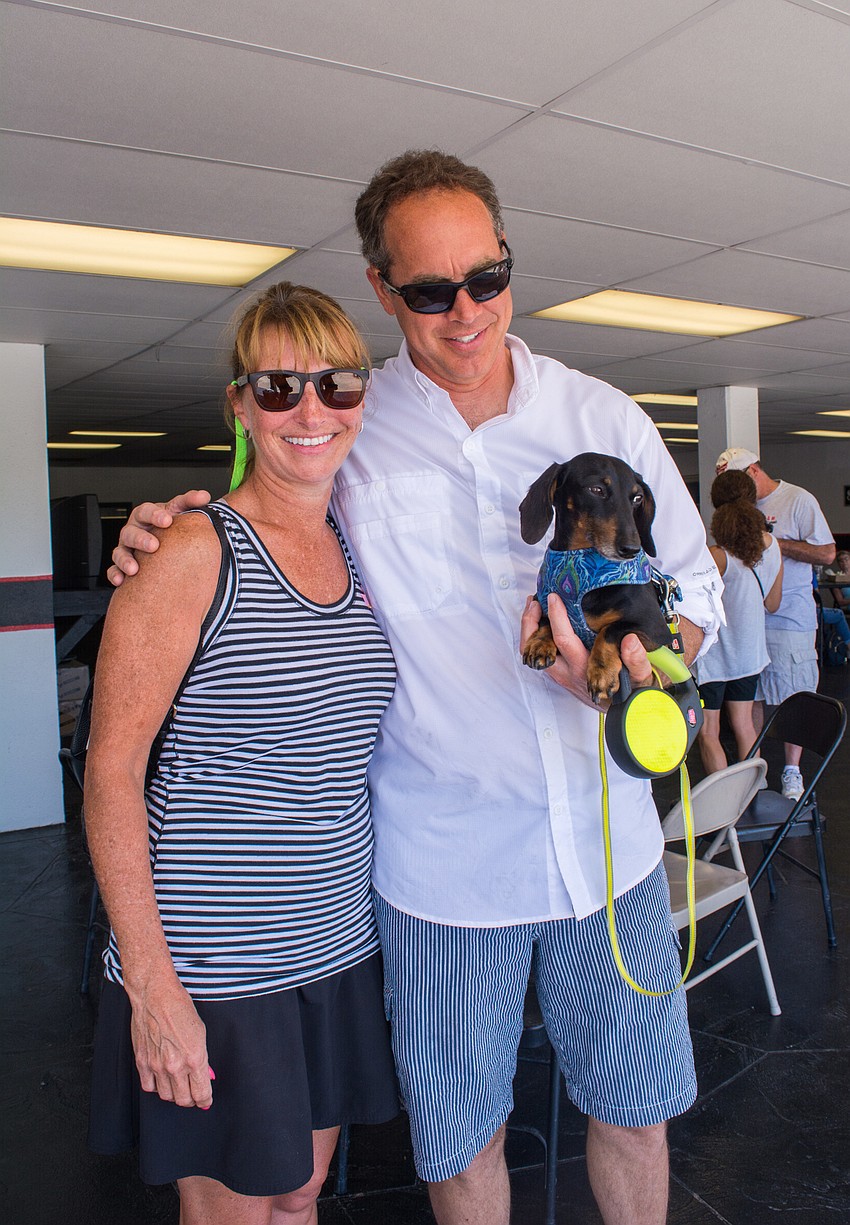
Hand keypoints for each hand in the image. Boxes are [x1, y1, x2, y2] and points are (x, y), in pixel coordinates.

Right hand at [106, 491, 210, 586]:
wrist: (166, 541)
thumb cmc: (169, 525)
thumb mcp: (179, 511)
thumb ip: (190, 502)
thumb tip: (204, 496)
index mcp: (145, 516)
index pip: (146, 511)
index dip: (155, 515)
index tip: (167, 520)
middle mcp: (133, 531)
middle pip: (131, 533)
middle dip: (141, 539)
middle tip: (154, 546)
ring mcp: (126, 548)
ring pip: (119, 552)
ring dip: (125, 560)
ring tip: (134, 569)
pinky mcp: (122, 565)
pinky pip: (114, 569)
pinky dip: (115, 575)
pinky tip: (120, 581)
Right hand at [128, 974, 212, 1108]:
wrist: (155, 995)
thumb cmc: (180, 1008)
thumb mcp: (200, 1032)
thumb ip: (202, 1058)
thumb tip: (205, 1075)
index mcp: (194, 1057)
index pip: (201, 1093)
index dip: (205, 1101)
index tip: (206, 1101)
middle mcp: (175, 1066)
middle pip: (183, 1100)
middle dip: (191, 1100)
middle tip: (193, 1095)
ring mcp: (156, 1065)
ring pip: (166, 1096)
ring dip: (174, 1094)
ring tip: (178, 1087)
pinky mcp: (141, 1062)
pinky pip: (148, 1087)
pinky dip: (156, 1087)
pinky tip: (161, 1080)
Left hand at [520, 594, 652, 709]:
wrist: (623, 708)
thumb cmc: (630, 689)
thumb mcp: (640, 675)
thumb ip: (637, 659)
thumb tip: (630, 641)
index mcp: (585, 669)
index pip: (564, 641)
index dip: (557, 618)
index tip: (555, 598)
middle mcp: (568, 672)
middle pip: (539, 648)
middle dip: (532, 623)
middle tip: (535, 600)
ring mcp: (560, 673)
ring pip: (535, 652)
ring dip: (530, 628)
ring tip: (534, 605)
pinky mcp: (559, 673)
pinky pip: (540, 654)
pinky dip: (536, 635)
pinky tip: (541, 618)